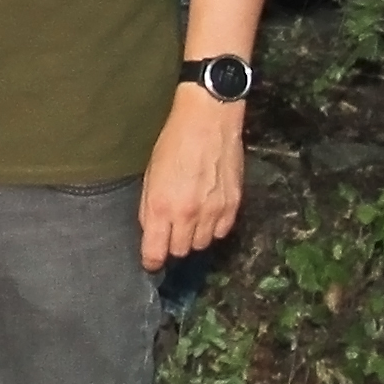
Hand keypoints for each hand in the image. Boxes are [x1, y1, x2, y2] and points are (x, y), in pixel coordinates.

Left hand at [138, 89, 246, 267]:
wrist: (208, 121)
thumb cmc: (173, 143)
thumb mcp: (150, 175)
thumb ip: (150, 207)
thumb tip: (152, 231)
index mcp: (160, 206)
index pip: (156, 251)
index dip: (152, 261)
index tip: (151, 262)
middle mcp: (187, 214)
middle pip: (180, 251)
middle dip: (172, 246)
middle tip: (171, 231)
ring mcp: (213, 212)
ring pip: (202, 244)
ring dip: (193, 237)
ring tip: (190, 219)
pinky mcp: (233, 205)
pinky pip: (222, 232)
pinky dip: (214, 228)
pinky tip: (208, 213)